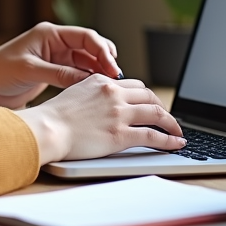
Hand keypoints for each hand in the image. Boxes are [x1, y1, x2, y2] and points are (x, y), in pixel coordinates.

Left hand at [0, 22, 120, 109]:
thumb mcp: (29, 71)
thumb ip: (59, 73)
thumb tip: (88, 80)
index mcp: (49, 34)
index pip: (85, 37)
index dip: (102, 50)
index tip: (112, 68)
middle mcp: (55, 42)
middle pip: (91, 47)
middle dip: (106, 61)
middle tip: (116, 79)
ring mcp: (56, 57)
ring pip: (87, 61)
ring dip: (99, 71)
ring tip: (110, 87)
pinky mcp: (55, 72)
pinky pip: (79, 73)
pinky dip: (89, 80)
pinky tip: (97, 91)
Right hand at [13, 76, 185, 164]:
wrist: (47, 129)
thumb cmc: (52, 116)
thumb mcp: (73, 94)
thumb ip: (91, 95)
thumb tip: (98, 104)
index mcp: (101, 81)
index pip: (133, 85)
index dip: (146, 96)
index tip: (151, 104)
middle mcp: (113, 93)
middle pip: (149, 95)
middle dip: (162, 107)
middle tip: (167, 118)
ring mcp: (119, 113)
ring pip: (156, 113)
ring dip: (171, 123)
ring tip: (178, 132)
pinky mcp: (121, 134)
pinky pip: (154, 135)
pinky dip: (169, 139)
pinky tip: (176, 143)